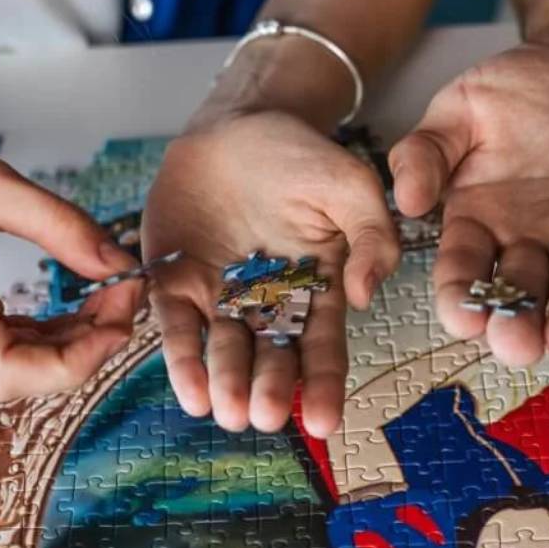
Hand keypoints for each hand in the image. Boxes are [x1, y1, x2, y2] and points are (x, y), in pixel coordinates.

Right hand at [0, 138, 141, 399]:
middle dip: (90, 343)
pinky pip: (11, 346)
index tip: (121, 321)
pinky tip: (82, 302)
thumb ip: (57, 224)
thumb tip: (119, 265)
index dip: (75, 361)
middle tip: (127, 291)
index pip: (8, 370)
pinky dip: (56, 332)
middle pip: (24, 375)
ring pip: (22, 366)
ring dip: (78, 339)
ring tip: (111, 290)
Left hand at [141, 111, 399, 436]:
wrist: (236, 125)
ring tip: (227, 411)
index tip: (323, 422)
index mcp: (317, 288)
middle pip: (272, 356)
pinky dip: (183, 359)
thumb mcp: (351, 187)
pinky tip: (190, 392)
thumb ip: (371, 236)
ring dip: (226, 383)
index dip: (322, 383)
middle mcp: (270, 303)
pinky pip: (179, 327)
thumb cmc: (300, 156)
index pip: (323, 344)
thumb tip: (365, 296)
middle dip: (269, 388)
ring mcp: (221, 297)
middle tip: (264, 415)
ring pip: (226, 349)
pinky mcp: (176, 284)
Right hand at [389, 42, 548, 364]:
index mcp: (480, 220)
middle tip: (518, 345)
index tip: (463, 319)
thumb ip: (426, 152)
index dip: (461, 298)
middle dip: (518, 323)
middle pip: (520, 293)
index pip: (464, 269)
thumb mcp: (461, 108)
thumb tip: (405, 202)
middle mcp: (528, 239)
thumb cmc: (524, 85)